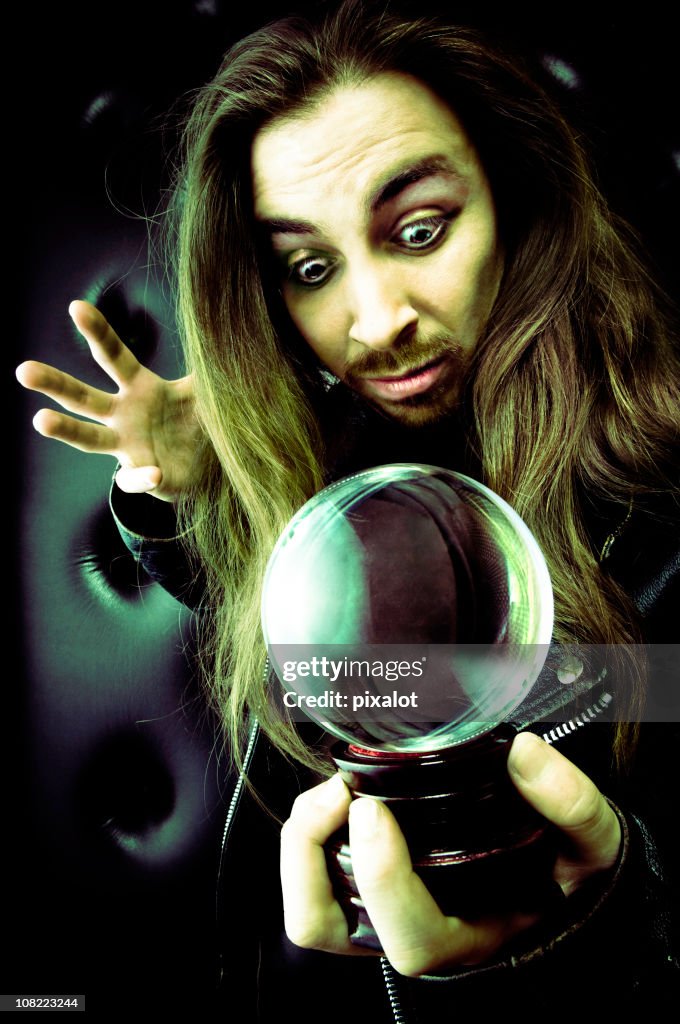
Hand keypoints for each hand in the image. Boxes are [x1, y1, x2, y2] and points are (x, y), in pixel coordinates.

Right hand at [16, 300, 200, 501]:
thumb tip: (224, 330)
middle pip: (82, 396)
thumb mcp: (205, 390)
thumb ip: (209, 367)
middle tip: (23, 370)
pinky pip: (133, 478)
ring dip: (65, 430)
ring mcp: (126, 447)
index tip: (76, 306)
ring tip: (39, 420)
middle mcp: (122, 414)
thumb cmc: (195, 418)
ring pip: (89, 438)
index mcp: (138, 387)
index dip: (98, 332)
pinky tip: (153, 472)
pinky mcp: (140, 475)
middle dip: (54, 383)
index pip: (113, 356)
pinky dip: (141, 477)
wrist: (206, 463)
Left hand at [280, 732, 621, 975]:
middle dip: (314, 852)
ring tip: (330, 793)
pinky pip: (315, 881)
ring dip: (302, 847)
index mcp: (472, 934)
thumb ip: (572, 803)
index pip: (412, 937)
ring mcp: (384, 916)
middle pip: (328, 926)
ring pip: (310, 910)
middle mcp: (417, 934)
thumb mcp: (592, 842)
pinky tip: (340, 797)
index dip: (381, 876)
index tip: (374, 807)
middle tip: (338, 792)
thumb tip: (525, 753)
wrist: (562, 880)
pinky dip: (310, 839)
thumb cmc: (570, 869)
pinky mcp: (367, 891)